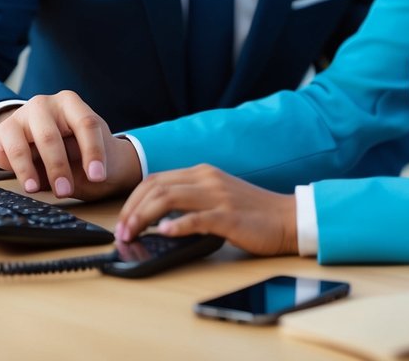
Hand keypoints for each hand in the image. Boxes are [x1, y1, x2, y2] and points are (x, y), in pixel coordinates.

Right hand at [0, 92, 141, 199]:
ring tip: (48, 191)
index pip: (87, 123)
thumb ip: (86, 160)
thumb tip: (87, 179)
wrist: (38, 145)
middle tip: (66, 191)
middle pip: (52, 136)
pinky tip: (31, 186)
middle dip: (60, 167)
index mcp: (71, 103)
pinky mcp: (4, 129)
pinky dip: (23, 171)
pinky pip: (12, 151)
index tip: (98, 177)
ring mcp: (22, 114)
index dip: (94, 151)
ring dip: (39, 170)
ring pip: (30, 144)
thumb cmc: (70, 147)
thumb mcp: (85, 150)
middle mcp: (45, 104)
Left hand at [116, 164, 297, 256]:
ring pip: (168, 199)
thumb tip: (158, 218)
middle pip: (155, 187)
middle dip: (131, 210)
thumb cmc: (253, 213)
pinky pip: (196, 218)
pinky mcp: (229, 217)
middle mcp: (207, 180)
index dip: (132, 200)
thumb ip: (191, 200)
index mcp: (202, 173)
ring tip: (132, 234)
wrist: (288, 218)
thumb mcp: (218, 197)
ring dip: (143, 218)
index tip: (122, 220)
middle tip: (120, 232)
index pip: (155, 180)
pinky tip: (163, 233)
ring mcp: (218, 197)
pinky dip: (175, 225)